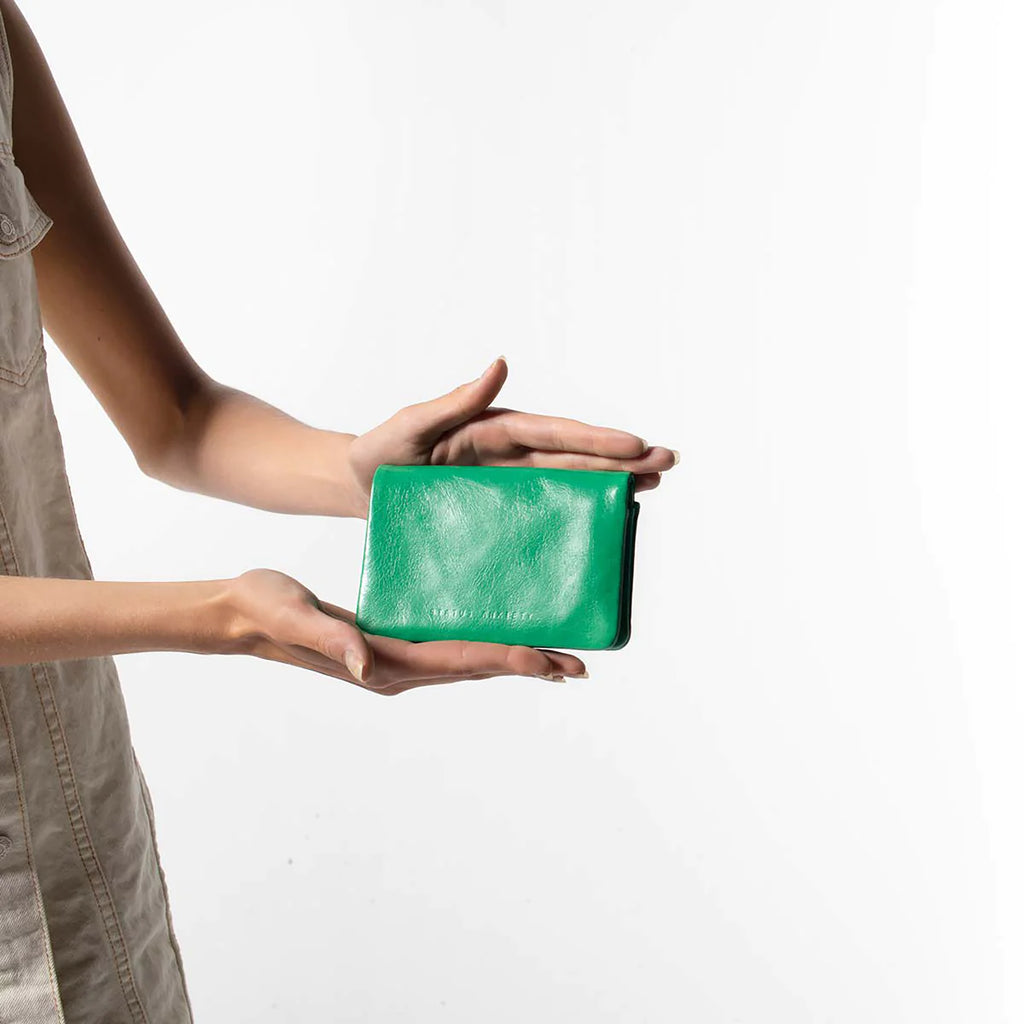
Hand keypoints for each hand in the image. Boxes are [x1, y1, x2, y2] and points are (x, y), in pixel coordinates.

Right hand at [221, 569, 587, 694]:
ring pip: (467, 663)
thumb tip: (368, 666)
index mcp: (383, 662)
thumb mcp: (296, 616)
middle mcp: (396, 670)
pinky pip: (448, 650)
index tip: (552, 662)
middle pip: (476, 668)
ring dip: (512, 661)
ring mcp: (394, 663)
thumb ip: (332, 640)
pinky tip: (503, 634)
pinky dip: (483, 646)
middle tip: (578, 665)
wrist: (241, 614)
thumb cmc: (265, 607)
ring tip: (557, 658)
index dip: (508, 660)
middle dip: (527, 667)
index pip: (460, 662)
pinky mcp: (390, 647)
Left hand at [342, 356, 678, 516]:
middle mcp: (510, 455)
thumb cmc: (379, 454)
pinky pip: (548, 511)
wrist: (359, 491)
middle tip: (669, 462)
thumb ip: (452, 401)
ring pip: (570, 481)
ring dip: (613, 481)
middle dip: (622, 458)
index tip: (635, 444)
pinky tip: (611, 520)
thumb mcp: (410, 426)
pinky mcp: (502, 513)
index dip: (593, 440)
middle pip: (574, 456)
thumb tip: (499, 363)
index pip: (552, 434)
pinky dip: (582, 512)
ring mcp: (510, 484)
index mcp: (493, 430)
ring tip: (656, 484)